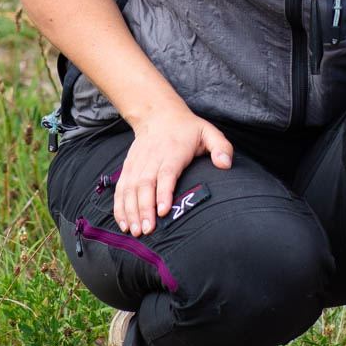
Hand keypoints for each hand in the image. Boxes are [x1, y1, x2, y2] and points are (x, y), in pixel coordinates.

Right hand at [114, 107, 232, 236]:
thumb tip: (225, 165)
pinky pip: (121, 188)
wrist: (158, 114)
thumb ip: (221, 147)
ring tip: (136, 231)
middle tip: (148, 230)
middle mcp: (152, 157)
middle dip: (144, 208)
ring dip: (131, 210)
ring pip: (130, 188)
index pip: (166, 173)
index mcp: (173, 151)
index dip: (163, 193)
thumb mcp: (209, 132)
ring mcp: (138, 163)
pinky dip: (120, 206)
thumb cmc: (188, 129)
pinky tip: (124, 223)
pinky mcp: (128, 167)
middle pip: (145, 184)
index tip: (163, 211)